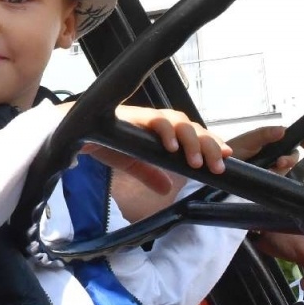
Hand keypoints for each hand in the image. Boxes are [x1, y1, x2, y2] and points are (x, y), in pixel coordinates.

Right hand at [74, 106, 229, 222]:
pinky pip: (155, 119)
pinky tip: (172, 148)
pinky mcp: (134, 115)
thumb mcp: (131, 163)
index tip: (228, 155)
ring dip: (192, 140)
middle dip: (208, 144)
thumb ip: (150, 174)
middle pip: (191, 126)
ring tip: (197, 162)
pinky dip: (166, 132)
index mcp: (161, 132)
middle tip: (218, 165)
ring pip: (178, 121)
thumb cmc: (105, 143)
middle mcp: (157, 121)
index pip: (193, 134)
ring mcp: (147, 116)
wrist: (75, 131)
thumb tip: (167, 189)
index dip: (211, 142)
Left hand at [226, 125, 303, 173]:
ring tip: (273, 169)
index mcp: (271, 140)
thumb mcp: (248, 140)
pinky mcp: (267, 178)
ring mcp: (271, 166)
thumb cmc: (233, 149)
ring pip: (287, 168)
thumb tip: (283, 130)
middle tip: (281, 162)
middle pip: (292, 155)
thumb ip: (264, 134)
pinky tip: (269, 175)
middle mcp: (274, 152)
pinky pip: (278, 179)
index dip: (302, 140)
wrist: (218, 167)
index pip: (292, 139)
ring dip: (283, 169)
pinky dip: (275, 177)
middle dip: (291, 158)